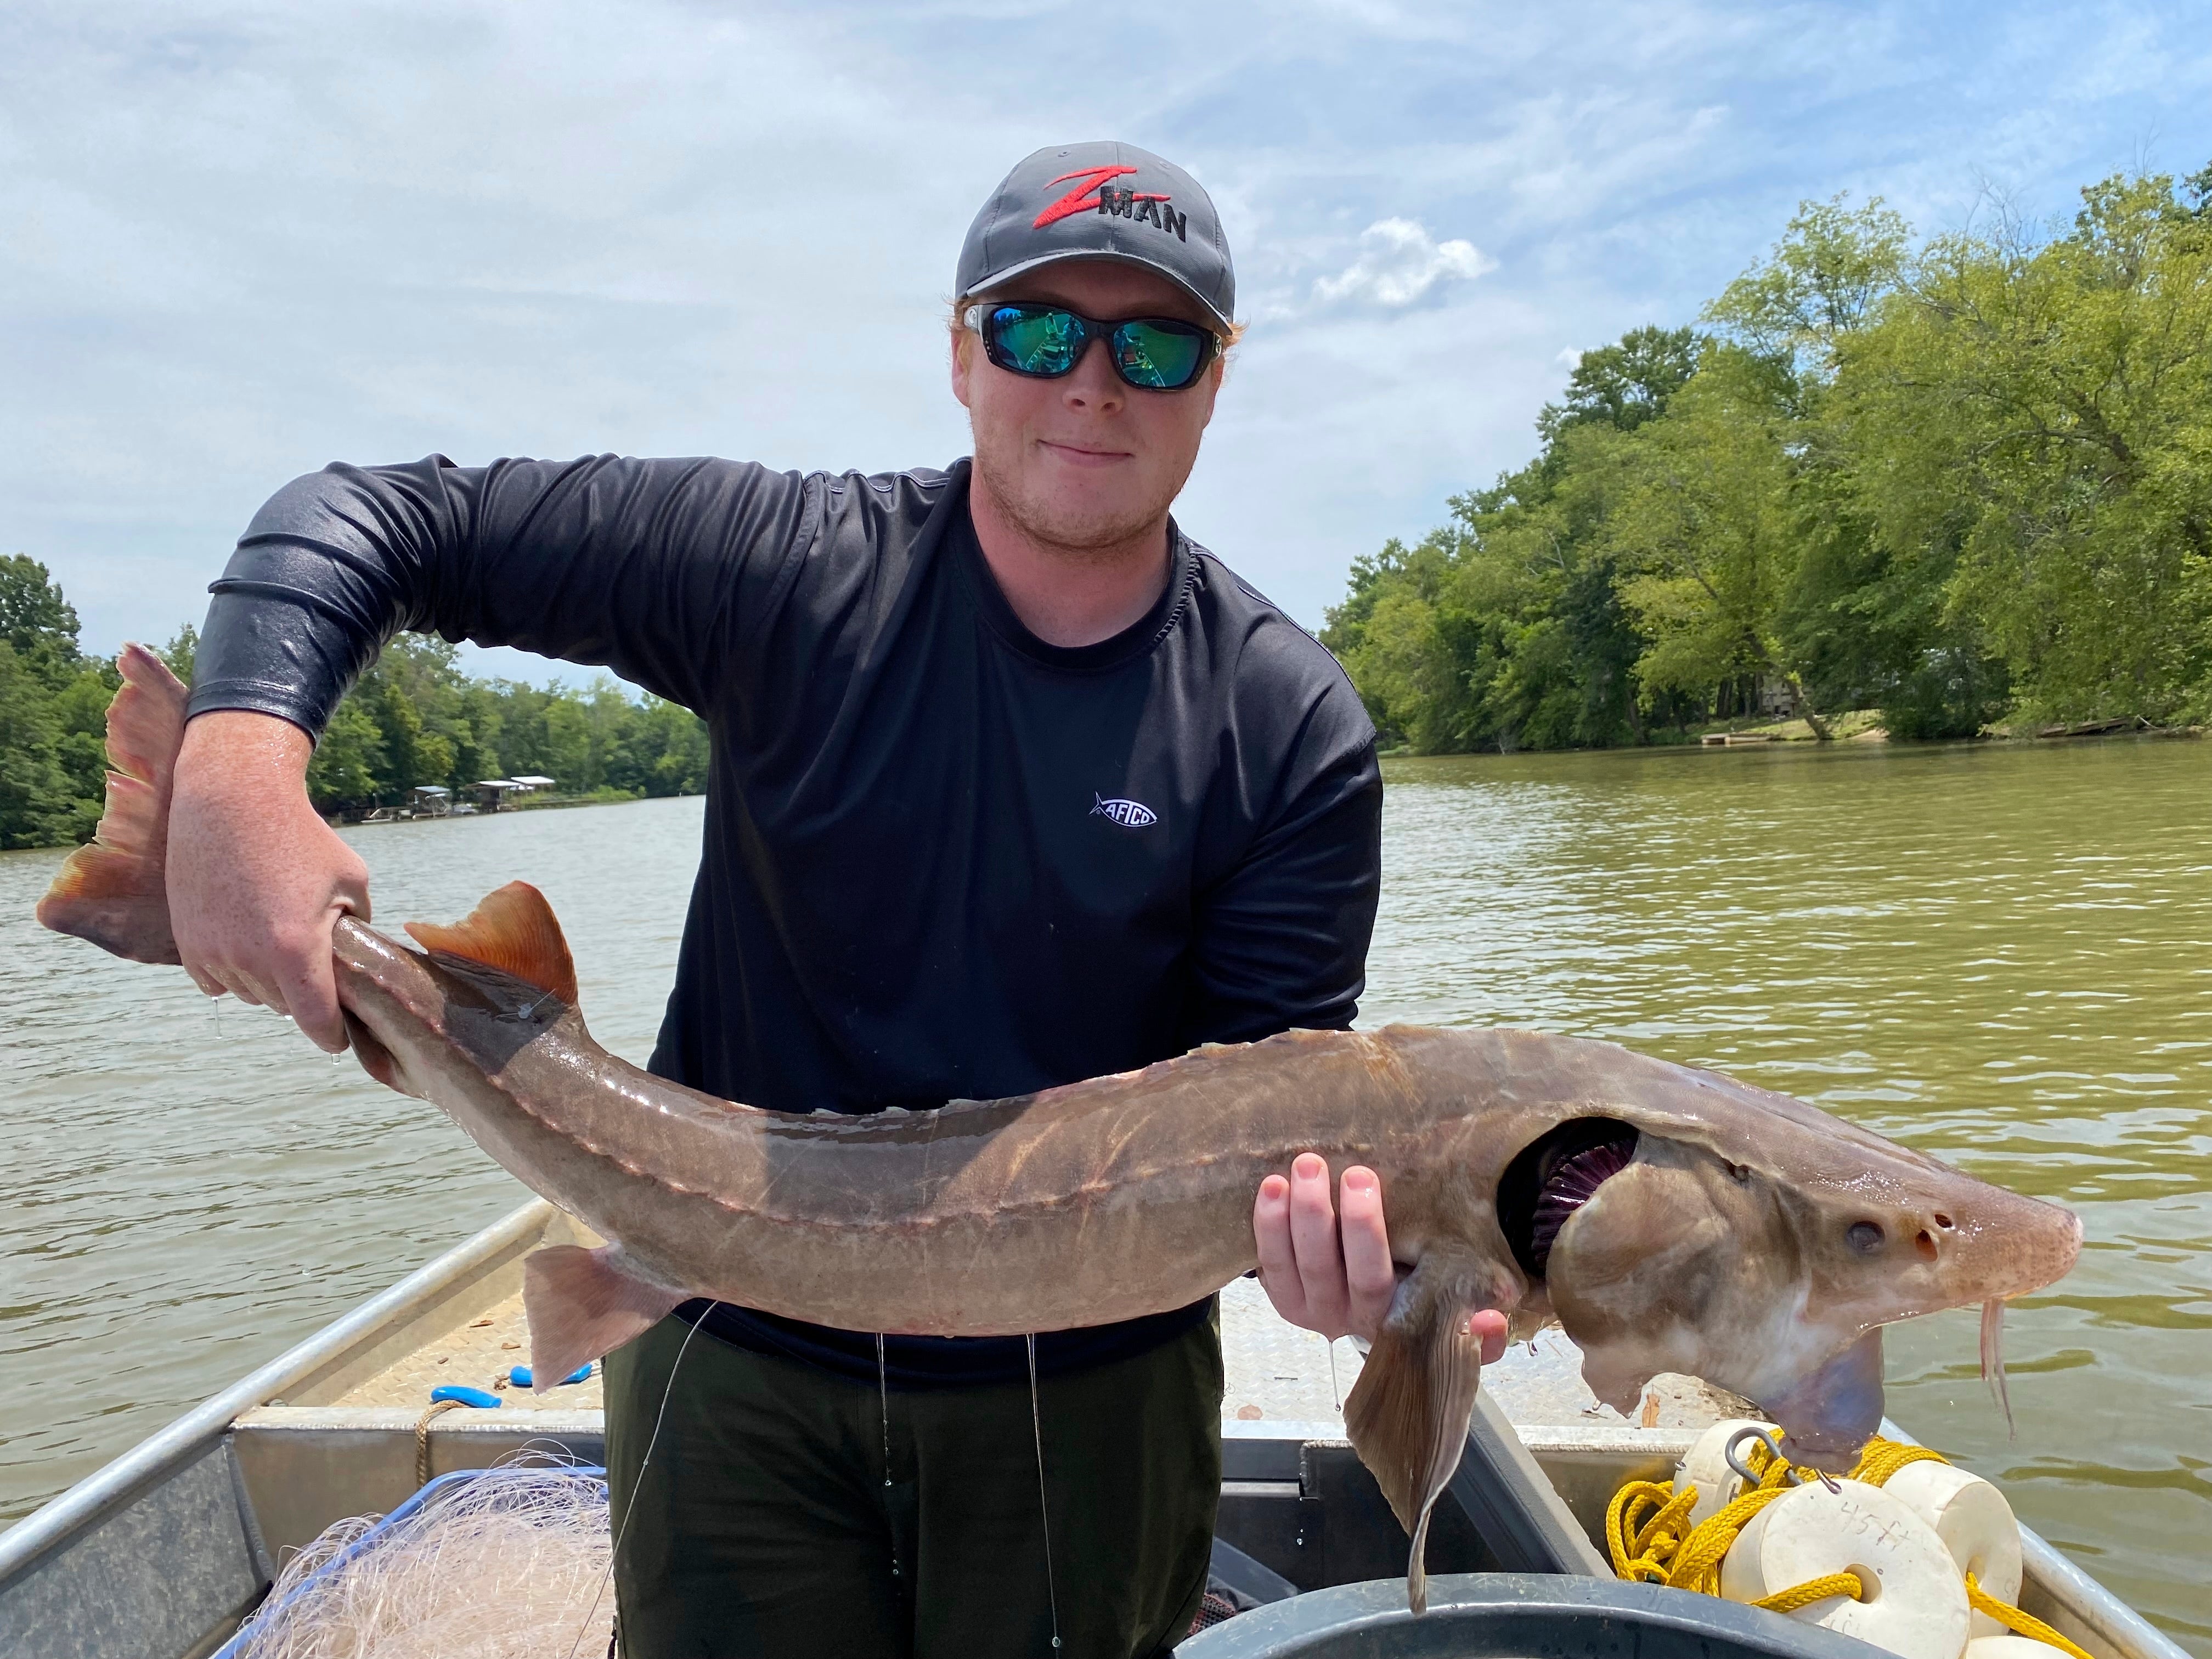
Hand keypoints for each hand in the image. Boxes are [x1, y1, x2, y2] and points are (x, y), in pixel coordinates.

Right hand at [168, 710, 370, 1053]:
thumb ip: (358, 929)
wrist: (233, 801)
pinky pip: (216, 981)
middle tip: (316, 964)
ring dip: (268, 981)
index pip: (317, 1023)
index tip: (341, 1037)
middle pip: (285, 1008)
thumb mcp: (352, 881)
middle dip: (304, 994)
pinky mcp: (187, 942)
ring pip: (250, 995)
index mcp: (295, 950)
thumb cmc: (302, 838)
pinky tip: (247, 941)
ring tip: (279, 939)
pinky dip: (233, 971)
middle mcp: (249, 959)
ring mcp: (214, 952)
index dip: (333, 1036)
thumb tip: (360, 960)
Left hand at [1253, 1154, 1510, 1360]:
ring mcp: (1313, 1311)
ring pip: (1305, 1267)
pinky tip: (1271, 1188)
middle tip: (1359, 1174)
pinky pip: (1271, 1265)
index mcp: (1398, 1320)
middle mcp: (1353, 1320)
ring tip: (1307, 1166)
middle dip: (1356, 1225)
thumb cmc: (1417, 1289)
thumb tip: (1489, 1320)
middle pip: (1354, 1276)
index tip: (1404, 1227)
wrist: (1368, 1304)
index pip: (1400, 1294)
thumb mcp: (1453, 1308)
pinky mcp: (1284, 1298)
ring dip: (1304, 1216)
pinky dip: (1268, 1226)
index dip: (1402, 1264)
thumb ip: (1479, 1329)